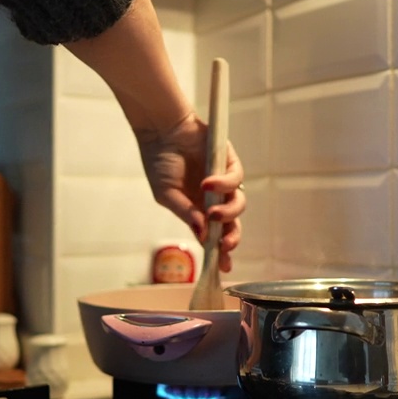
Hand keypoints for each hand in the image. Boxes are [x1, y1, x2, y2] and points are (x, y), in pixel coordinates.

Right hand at [139, 113, 244, 271]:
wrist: (161, 131)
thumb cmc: (160, 163)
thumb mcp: (167, 195)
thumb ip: (185, 214)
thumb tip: (201, 234)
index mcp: (199, 210)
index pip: (215, 235)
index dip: (221, 251)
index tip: (224, 267)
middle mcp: (215, 199)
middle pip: (232, 224)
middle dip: (231, 238)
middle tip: (225, 245)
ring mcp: (223, 181)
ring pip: (238, 204)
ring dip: (227, 213)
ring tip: (212, 213)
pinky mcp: (229, 162)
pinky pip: (235, 178)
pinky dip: (224, 184)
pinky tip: (207, 184)